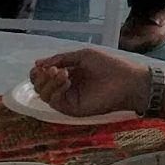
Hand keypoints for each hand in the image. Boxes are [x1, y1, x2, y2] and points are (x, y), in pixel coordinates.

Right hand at [29, 48, 148, 117]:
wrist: (126, 80)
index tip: (40, 65)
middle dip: (39, 77)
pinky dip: (55, 89)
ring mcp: (67, 99)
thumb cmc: (109, 65)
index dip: (38, 71)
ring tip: (61, 72)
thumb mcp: (83, 56)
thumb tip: (37, 63)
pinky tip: (66, 80)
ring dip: (48, 82)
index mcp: (68, 73)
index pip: (44, 75)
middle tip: (50, 69)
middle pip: (40, 86)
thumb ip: (61, 58)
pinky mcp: (71, 109)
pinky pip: (54, 101)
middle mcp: (65, 87)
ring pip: (44, 94)